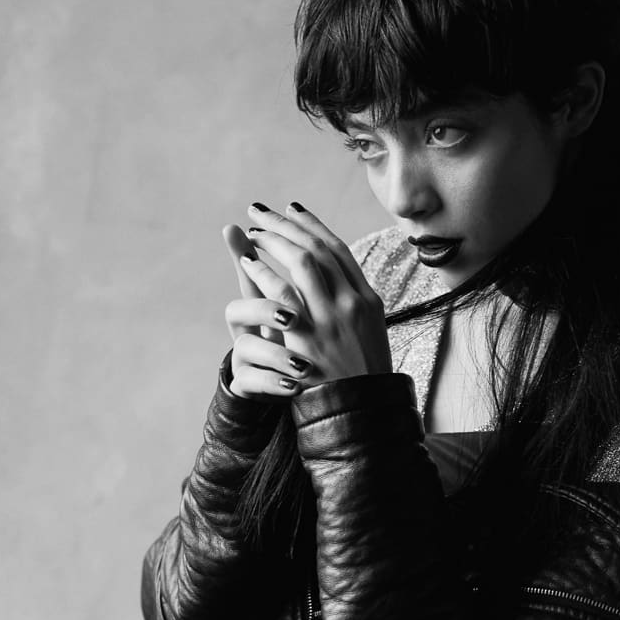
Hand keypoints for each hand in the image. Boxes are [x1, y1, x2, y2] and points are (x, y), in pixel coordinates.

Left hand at [223, 203, 390, 398]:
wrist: (362, 409)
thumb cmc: (363, 372)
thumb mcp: (369, 330)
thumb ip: (353, 300)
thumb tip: (334, 273)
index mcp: (368, 298)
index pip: (338, 250)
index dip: (313, 226)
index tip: (292, 210)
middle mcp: (352, 303)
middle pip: (318, 249)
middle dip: (287, 225)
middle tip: (262, 212)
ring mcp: (331, 318)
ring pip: (302, 262)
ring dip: (275, 242)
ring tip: (255, 234)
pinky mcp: (308, 335)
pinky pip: (282, 292)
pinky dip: (265, 272)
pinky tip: (250, 262)